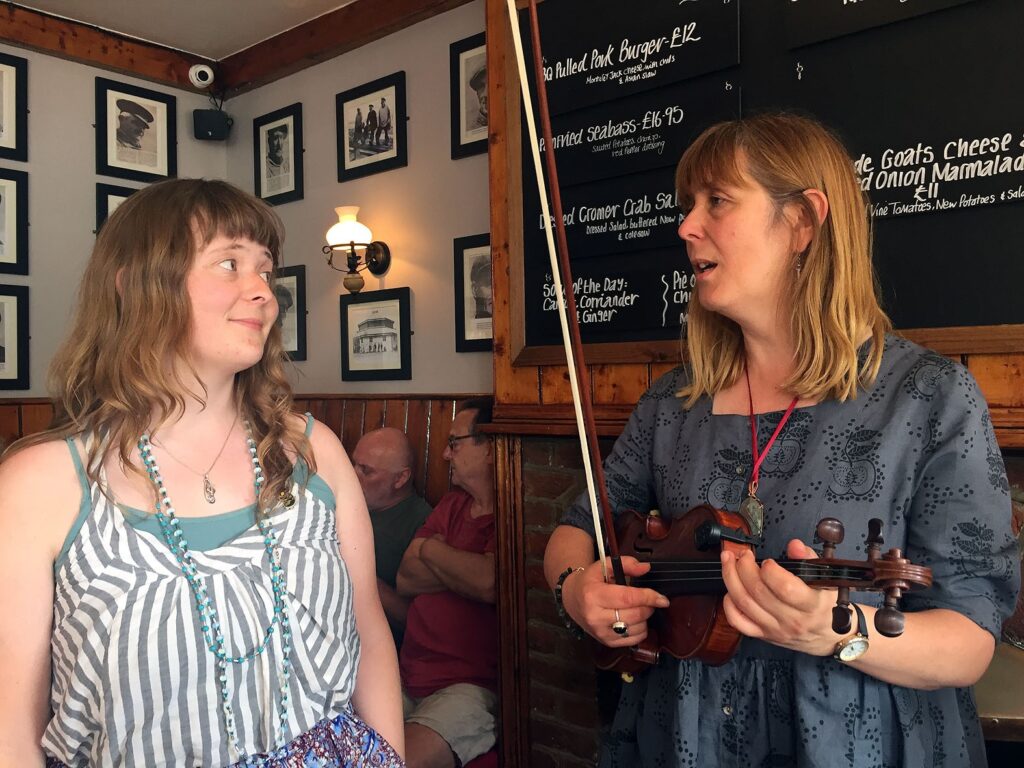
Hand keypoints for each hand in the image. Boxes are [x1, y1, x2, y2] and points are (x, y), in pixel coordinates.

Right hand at [561, 557, 669, 647]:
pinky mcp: (606, 642)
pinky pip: (634, 640)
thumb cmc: (590, 582)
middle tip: (649, 600)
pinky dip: (640, 630)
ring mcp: (600, 632)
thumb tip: (645, 568)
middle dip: (648, 607)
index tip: (662, 598)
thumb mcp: (604, 566)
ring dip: (645, 618)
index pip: (628, 598)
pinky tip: (635, 620)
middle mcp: (595, 616)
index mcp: (593, 595)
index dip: (648, 597)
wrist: (572, 600)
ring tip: (638, 608)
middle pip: (635, 615)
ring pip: (637, 629)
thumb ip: (626, 563)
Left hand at [720, 539, 840, 655]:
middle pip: (758, 592)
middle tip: (743, 554)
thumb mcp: (827, 579)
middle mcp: (791, 620)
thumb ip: (810, 559)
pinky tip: (730, 589)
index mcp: (811, 605)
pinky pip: (738, 622)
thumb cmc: (827, 605)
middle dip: (744, 567)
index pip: (785, 588)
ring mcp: (775, 629)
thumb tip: (795, 545)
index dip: (771, 571)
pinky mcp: (763, 635)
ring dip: (731, 578)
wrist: (830, 637)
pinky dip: (729, 605)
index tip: (768, 561)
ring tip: (729, 560)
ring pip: (744, 603)